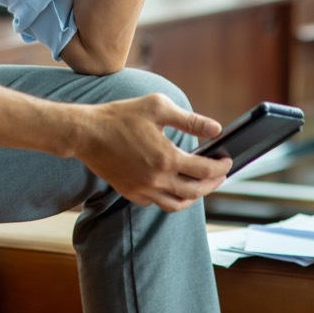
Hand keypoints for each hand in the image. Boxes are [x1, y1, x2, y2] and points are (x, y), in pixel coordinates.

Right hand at [73, 93, 232, 211]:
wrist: (86, 133)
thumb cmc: (121, 116)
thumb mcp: (158, 107)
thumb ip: (190, 120)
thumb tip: (216, 129)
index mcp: (167, 158)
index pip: (205, 170)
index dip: (221, 167)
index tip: (227, 160)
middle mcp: (157, 179)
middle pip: (196, 192)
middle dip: (213, 184)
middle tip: (220, 175)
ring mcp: (143, 190)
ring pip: (177, 204)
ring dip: (194, 197)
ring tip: (201, 185)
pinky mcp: (131, 193)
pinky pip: (158, 203)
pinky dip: (171, 198)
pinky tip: (174, 186)